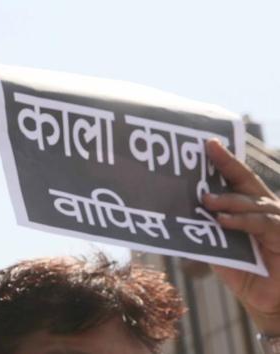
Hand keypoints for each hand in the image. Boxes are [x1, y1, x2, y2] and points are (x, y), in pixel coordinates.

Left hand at [203, 139, 279, 334]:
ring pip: (251, 202)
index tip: (208, 142)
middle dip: (228, 164)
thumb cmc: (242, 270)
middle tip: (208, 152)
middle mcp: (264, 207)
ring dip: (228, 200)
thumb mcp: (217, 246)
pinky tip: (222, 221)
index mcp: (248, 205)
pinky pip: (261, 225)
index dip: (224, 159)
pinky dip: (241, 221)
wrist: (266, 299)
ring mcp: (276, 220)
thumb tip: (174, 214)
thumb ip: (204, 228)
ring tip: (206, 199)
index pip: (236, 177)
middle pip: (246, 180)